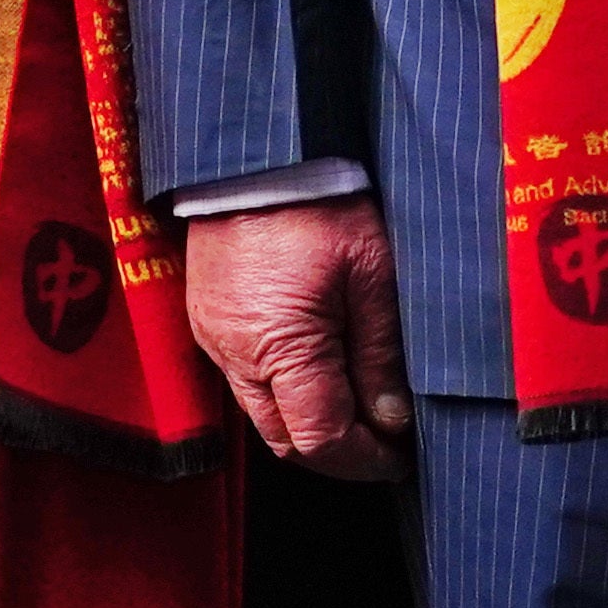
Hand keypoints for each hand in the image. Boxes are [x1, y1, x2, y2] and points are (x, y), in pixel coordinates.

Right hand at [184, 194, 411, 480]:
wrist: (260, 149)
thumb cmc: (318, 198)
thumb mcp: (372, 272)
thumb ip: (380, 354)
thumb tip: (392, 418)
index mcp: (278, 346)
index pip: (321, 439)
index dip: (365, 459)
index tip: (399, 455)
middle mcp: (235, 354)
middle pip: (286, 439)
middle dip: (336, 450)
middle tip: (382, 438)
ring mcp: (215, 337)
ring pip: (262, 412)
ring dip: (306, 419)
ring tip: (353, 400)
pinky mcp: (207, 316)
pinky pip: (243, 376)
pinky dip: (281, 386)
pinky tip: (315, 363)